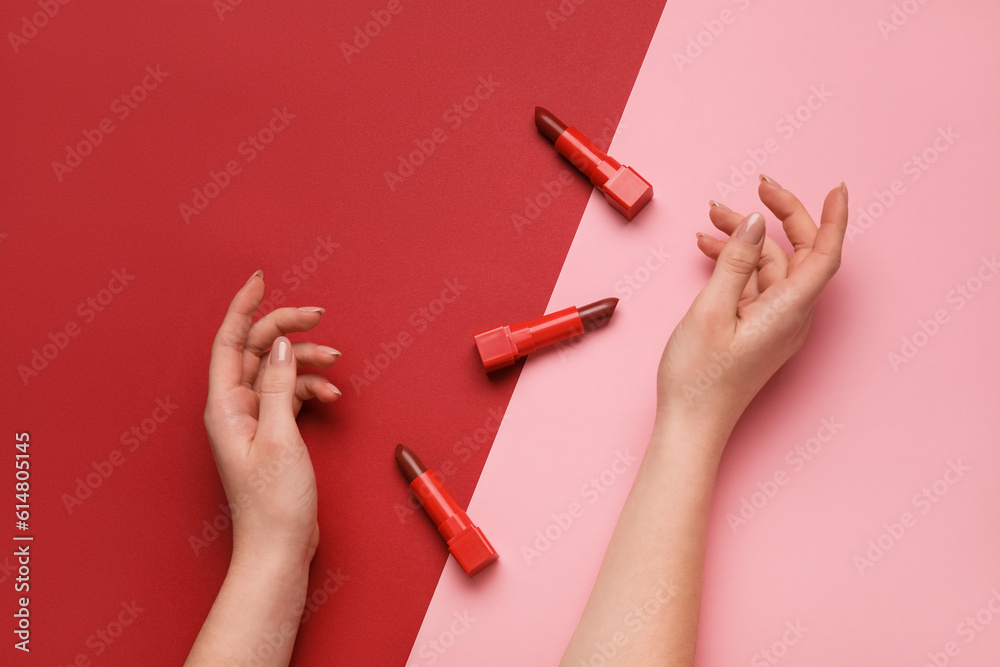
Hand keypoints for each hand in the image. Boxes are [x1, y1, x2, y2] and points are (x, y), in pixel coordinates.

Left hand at [203, 271, 341, 564]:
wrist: (279, 546)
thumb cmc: (273, 502)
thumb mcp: (280, 436)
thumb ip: (279, 385)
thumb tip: (282, 345)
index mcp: (226, 406)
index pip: (229, 341)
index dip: (244, 307)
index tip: (260, 279)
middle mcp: (234, 408)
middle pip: (257, 350)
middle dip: (287, 329)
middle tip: (319, 315)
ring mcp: (253, 420)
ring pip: (277, 370)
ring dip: (306, 361)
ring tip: (335, 362)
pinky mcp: (272, 432)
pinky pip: (289, 394)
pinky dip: (310, 388)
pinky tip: (330, 396)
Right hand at [656, 177, 847, 445]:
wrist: (692, 423)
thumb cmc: (699, 377)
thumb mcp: (710, 310)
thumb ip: (735, 261)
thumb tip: (756, 222)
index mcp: (788, 310)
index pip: (825, 254)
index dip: (833, 218)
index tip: (836, 189)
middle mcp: (791, 315)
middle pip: (799, 253)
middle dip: (780, 216)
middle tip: (758, 185)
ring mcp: (775, 323)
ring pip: (772, 265)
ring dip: (746, 238)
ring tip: (711, 217)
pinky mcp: (758, 329)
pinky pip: (756, 284)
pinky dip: (737, 262)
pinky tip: (709, 249)